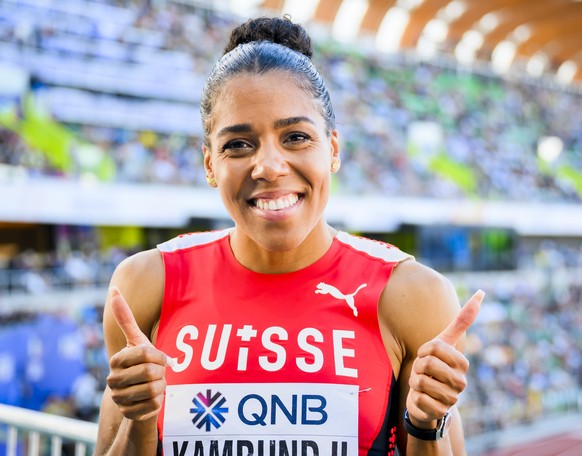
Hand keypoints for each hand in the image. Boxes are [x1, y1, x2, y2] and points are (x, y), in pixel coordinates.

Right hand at [106, 286, 167, 421]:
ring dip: (162, 386)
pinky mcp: (130, 415)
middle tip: (159, 372)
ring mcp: (120, 399)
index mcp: (116, 361)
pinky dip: (160, 401)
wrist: (141, 394)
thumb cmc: (142, 362)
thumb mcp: (136, 340)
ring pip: (154, 390)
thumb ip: (125, 317)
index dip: (158, 355)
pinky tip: (154, 399)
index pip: (145, 353)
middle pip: (150, 371)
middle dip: (161, 371)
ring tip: (157, 384)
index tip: (158, 358)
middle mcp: (113, 381)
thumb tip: (113, 288)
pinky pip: (155, 406)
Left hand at [406, 289, 483, 426]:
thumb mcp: (444, 341)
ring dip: (415, 381)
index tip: (428, 356)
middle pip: (426, 363)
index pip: (434, 347)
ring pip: (420, 381)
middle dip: (418, 366)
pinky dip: (415, 397)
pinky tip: (423, 399)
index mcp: (462, 363)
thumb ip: (462, 320)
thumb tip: (481, 293)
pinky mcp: (439, 412)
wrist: (427, 397)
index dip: (424, 350)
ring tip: (423, 384)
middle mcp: (461, 382)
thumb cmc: (434, 366)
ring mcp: (452, 399)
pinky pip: (418, 398)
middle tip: (424, 371)